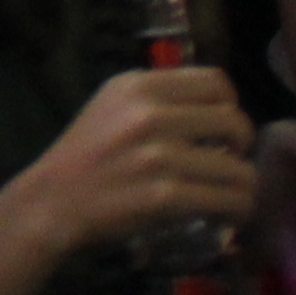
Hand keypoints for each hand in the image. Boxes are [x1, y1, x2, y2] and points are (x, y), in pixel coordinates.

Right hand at [15, 66, 254, 259]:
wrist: (52, 202)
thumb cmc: (84, 155)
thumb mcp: (111, 105)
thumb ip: (156, 97)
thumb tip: (214, 105)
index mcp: (138, 86)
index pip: (215, 81)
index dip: (230, 104)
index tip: (221, 125)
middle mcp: (150, 114)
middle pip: (233, 121)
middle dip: (242, 144)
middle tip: (231, 159)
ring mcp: (159, 156)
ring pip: (238, 168)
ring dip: (243, 185)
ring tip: (231, 193)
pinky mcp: (166, 196)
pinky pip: (227, 199)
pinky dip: (236, 209)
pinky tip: (227, 213)